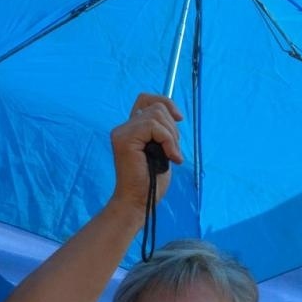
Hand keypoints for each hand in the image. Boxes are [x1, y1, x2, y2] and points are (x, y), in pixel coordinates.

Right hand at [107, 94, 183, 212]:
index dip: (165, 102)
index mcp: (131, 129)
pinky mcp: (124, 139)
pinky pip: (155, 127)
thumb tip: (175, 115)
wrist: (138, 202)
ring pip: (157, 115)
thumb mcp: (162, 151)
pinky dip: (168, 141)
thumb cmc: (151, 182)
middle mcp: (123, 128)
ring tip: (171, 156)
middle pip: (156, 107)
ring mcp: (122, 132)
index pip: (145, 99)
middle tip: (174, 152)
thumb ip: (162, 132)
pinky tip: (171, 157)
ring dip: (172, 136)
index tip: (179, 118)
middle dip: (173, 128)